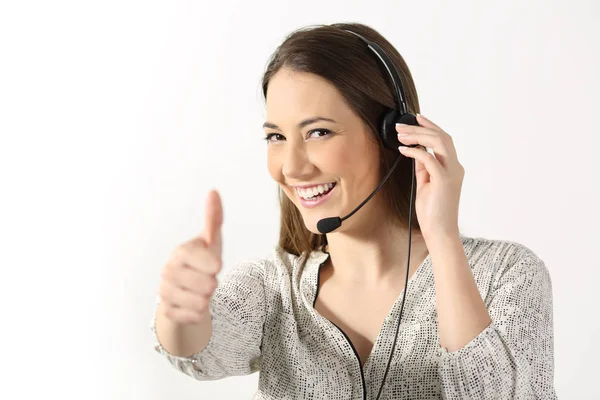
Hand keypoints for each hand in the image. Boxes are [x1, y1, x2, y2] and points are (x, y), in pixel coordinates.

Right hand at [158, 190, 222, 323]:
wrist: (186, 291)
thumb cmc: (202, 261)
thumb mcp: (211, 241)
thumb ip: (214, 218)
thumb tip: (213, 191)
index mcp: (181, 252)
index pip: (213, 264)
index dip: (216, 266)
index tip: (213, 264)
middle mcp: (168, 271)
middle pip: (209, 286)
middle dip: (213, 285)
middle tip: (205, 279)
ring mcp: (164, 292)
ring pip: (201, 304)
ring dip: (206, 300)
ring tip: (199, 291)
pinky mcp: (166, 312)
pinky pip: (193, 318)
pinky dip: (198, 314)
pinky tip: (191, 304)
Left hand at [395, 115, 463, 239]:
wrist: (440, 231)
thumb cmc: (433, 211)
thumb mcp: (426, 185)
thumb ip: (424, 169)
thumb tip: (416, 153)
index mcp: (453, 168)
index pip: (444, 140)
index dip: (431, 127)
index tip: (417, 118)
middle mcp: (455, 167)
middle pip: (442, 137)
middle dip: (421, 127)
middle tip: (402, 125)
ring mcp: (450, 173)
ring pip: (438, 143)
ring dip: (418, 136)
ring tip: (401, 134)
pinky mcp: (443, 180)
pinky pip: (428, 158)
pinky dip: (415, 151)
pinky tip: (404, 149)